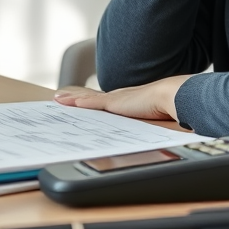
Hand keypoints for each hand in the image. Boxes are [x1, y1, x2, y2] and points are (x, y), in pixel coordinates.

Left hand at [53, 75, 192, 122]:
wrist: (171, 97)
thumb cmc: (167, 107)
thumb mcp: (152, 116)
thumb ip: (147, 120)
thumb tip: (157, 131)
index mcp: (126, 101)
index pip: (103, 101)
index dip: (89, 100)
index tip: (78, 101)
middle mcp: (118, 98)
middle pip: (91, 97)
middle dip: (75, 97)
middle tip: (59, 98)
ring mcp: (115, 100)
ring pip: (87, 99)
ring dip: (72, 99)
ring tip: (57, 99)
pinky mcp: (114, 103)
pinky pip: (92, 103)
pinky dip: (79, 102)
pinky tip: (67, 102)